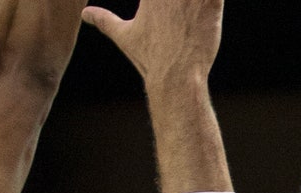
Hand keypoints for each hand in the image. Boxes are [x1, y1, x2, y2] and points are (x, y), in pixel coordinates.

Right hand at [82, 0, 222, 86]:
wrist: (177, 77)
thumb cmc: (150, 58)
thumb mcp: (124, 36)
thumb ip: (105, 20)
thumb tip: (86, 15)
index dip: (158, 1)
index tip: (160, 13)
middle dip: (180, 0)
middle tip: (178, 13)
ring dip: (196, 1)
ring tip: (191, 12)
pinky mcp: (213, 3)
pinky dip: (214, 0)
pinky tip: (206, 10)